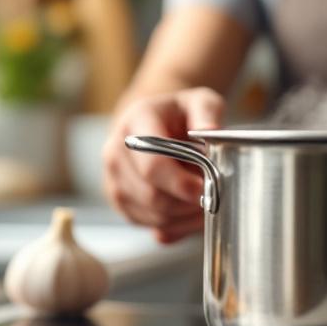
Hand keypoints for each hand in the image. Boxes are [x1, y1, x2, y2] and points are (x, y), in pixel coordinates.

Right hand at [102, 88, 223, 243]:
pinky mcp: (118, 200)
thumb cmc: (180, 113)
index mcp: (135, 123)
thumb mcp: (200, 101)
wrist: (154, 123)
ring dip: (185, 216)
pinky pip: (150, 224)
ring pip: (153, 215)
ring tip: (205, 200)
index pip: (153, 165)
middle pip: (152, 195)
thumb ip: (207, 113)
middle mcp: (116, 151)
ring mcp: (113, 178)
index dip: (181, 184)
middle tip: (213, 197)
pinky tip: (189, 209)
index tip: (206, 189)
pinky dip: (176, 224)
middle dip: (187, 203)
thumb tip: (210, 132)